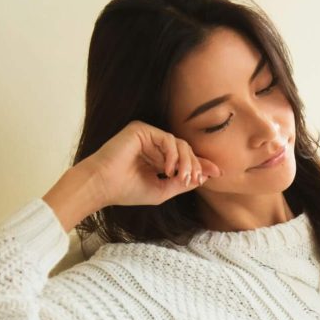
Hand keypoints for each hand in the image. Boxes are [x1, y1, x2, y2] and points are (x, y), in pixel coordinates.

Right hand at [80, 120, 221, 207]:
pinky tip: (169, 170)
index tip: (217, 174)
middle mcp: (153, 145)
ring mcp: (147, 135)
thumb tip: (204, 177)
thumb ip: (182, 183)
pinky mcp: (141, 129)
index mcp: (157, 158)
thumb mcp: (162, 190)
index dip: (201, 165)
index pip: (184, 158)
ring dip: (186, 161)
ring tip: (183, 177)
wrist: (102, 186)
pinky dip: (173, 155)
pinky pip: (167, 139)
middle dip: (196, 164)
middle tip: (196, 179)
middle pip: (186, 149)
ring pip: (179, 143)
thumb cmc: (127, 191)